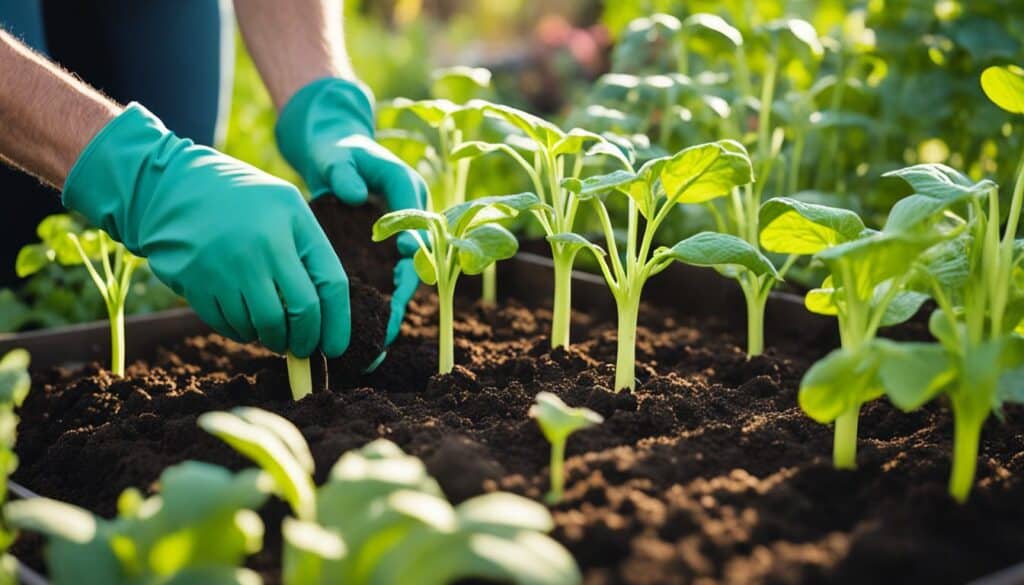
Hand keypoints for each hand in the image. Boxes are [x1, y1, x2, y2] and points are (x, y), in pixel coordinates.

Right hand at [62, 103, 349, 357]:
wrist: (172, 187)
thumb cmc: (244, 202)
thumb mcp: (286, 208)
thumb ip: (309, 254)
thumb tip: (323, 321)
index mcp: (292, 220)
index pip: (330, 283)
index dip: (337, 323)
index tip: (334, 348)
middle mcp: (261, 243)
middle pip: (299, 313)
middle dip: (305, 340)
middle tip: (302, 347)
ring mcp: (226, 264)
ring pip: (263, 326)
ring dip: (271, 338)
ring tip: (270, 330)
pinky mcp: (195, 281)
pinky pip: (229, 325)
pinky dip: (242, 332)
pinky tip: (244, 321)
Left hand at [275, 77, 427, 345]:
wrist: (333, 154)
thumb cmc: (338, 152)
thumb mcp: (339, 155)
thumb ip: (345, 172)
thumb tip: (352, 195)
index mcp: (409, 193)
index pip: (420, 223)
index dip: (414, 244)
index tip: (403, 257)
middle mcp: (412, 221)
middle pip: (417, 263)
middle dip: (403, 295)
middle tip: (387, 325)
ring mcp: (399, 239)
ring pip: (403, 280)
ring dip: (391, 310)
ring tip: (377, 342)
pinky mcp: (382, 253)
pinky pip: (385, 284)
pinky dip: (377, 308)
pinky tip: (364, 334)